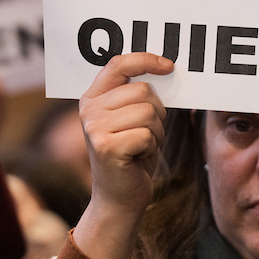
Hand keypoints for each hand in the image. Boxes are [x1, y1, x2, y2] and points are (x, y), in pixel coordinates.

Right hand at [72, 54, 173, 258]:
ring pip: (148, 112)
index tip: (169, 66)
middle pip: (143, 91)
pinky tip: (138, 158)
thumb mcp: (131, 120)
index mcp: (92, 98)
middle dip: (156, 114)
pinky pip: (147, 134)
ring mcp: (95, 128)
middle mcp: (89, 110)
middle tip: (144, 135)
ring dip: (156, 132)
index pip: (118, 64)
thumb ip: (138, 95)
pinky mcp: (107, 146)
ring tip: (141, 147)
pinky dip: (151, 148)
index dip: (146, 60)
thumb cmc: (132, 156)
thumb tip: (166, 68)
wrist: (119, 198)